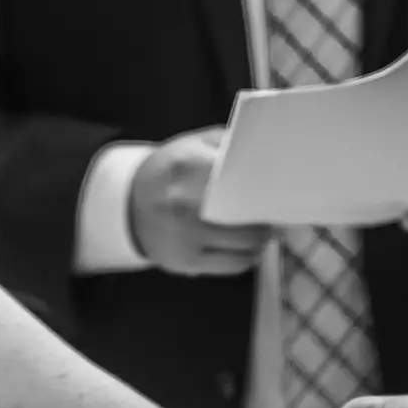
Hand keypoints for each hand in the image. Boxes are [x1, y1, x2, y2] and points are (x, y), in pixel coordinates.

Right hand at [129, 129, 267, 275]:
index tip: (278, 187)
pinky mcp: (186, 262)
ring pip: (246, 244)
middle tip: (277, 209)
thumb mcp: (193, 144)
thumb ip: (228, 143)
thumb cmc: (171, 171)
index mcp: (187, 166)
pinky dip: (250, 256)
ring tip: (268, 227)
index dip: (265, 186)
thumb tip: (268, 154)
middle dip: (268, 214)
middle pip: (248, 215)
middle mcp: (184, 203)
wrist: (128, 205)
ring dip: (264, 237)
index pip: (240, 179)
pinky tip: (251, 246)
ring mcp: (185, 236)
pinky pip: (233, 265)